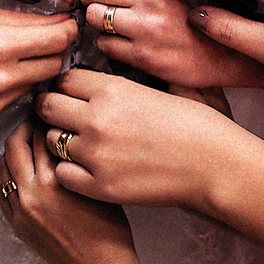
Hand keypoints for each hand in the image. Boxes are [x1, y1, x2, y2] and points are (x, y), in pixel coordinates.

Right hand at [0, 6, 76, 125]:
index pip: (59, 39)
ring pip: (38, 82)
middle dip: (53, 50)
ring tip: (9, 58)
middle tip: (40, 40)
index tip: (68, 25)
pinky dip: (14, 86)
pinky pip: (18, 99)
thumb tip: (60, 20)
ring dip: (33, 69)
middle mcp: (1, 78)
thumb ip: (24, 20)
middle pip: (56, 64)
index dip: (68, 29)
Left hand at [0, 121, 137, 263]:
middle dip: (24, 128)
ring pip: (4, 165)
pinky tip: (23, 169)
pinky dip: (9, 174)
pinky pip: (2, 189)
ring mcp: (20, 209)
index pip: (40, 134)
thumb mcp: (96, 183)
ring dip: (14, 150)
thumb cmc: (109, 226)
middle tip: (36, 121)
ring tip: (29, 143)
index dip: (45, 118)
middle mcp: (32, 192)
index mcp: (55, 179)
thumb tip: (61, 135)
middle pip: (14, 145)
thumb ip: (74, 159)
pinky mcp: (16, 223)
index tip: (49, 111)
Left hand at [35, 70, 243, 209]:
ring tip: (81, 144)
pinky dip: (70, 171)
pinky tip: (88, 168)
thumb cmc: (198, 125)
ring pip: (50, 141)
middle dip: (53, 110)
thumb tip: (110, 76)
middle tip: (65, 118)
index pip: (64, 80)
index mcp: (113, 89)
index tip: (71, 94)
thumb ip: (127, 82)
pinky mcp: (100, 186)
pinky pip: (62, 174)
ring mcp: (96, 154)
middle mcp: (97, 118)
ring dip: (61, 141)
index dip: (66, 86)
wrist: (215, 165)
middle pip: (48, 107)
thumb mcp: (162, 87)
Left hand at [78, 0, 263, 90]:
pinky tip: (126, 42)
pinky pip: (104, 45)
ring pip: (93, 16)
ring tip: (113, 22)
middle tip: (98, 2)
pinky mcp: (143, 56)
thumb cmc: (209, 14)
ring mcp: (146, 27)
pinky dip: (110, 43)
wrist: (234, 53)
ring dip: (98, 20)